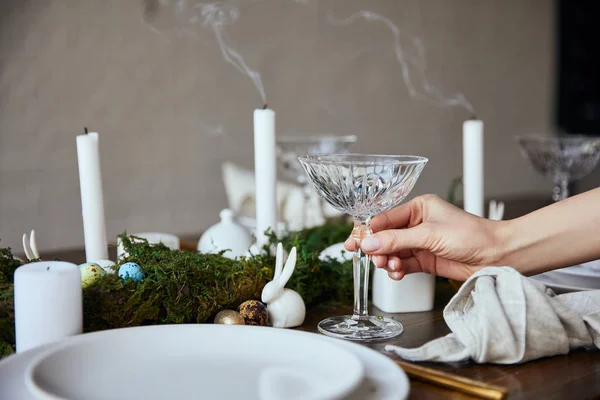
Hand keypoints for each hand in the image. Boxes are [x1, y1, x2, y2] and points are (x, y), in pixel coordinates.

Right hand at [344, 194, 501, 280]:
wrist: (497, 256)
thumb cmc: (471, 236)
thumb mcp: (430, 235)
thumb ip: (397, 240)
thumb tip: (368, 243)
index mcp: (418, 208)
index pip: (385, 218)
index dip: (368, 230)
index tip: (354, 241)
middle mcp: (417, 224)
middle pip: (385, 236)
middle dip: (376, 248)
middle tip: (368, 258)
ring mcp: (420, 243)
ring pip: (392, 252)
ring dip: (387, 260)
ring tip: (388, 266)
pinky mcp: (425, 260)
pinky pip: (403, 264)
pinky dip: (396, 270)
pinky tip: (396, 273)